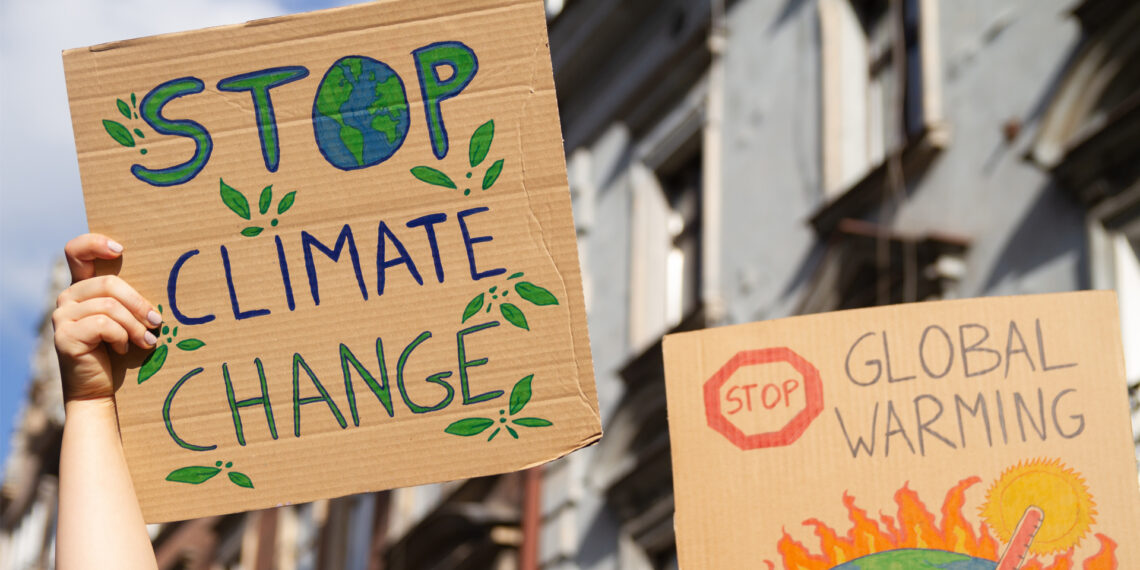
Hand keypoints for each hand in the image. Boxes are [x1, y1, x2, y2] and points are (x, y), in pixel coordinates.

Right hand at [53, 233, 161, 401]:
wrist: (99, 389)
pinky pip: (104, 325)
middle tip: (157, 322)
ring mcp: (62, 316)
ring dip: (135, 326)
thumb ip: (129, 299)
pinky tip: (126, 349)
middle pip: (108, 283)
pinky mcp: (64, 336)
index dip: (95, 243)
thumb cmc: (119, 351)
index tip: (121, 249)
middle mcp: (67, 298)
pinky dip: (123, 337)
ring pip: (110, 306)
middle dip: (139, 303)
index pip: (76, 251)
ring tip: (148, 341)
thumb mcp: (125, 319)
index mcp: (82, 287)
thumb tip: (165, 277)